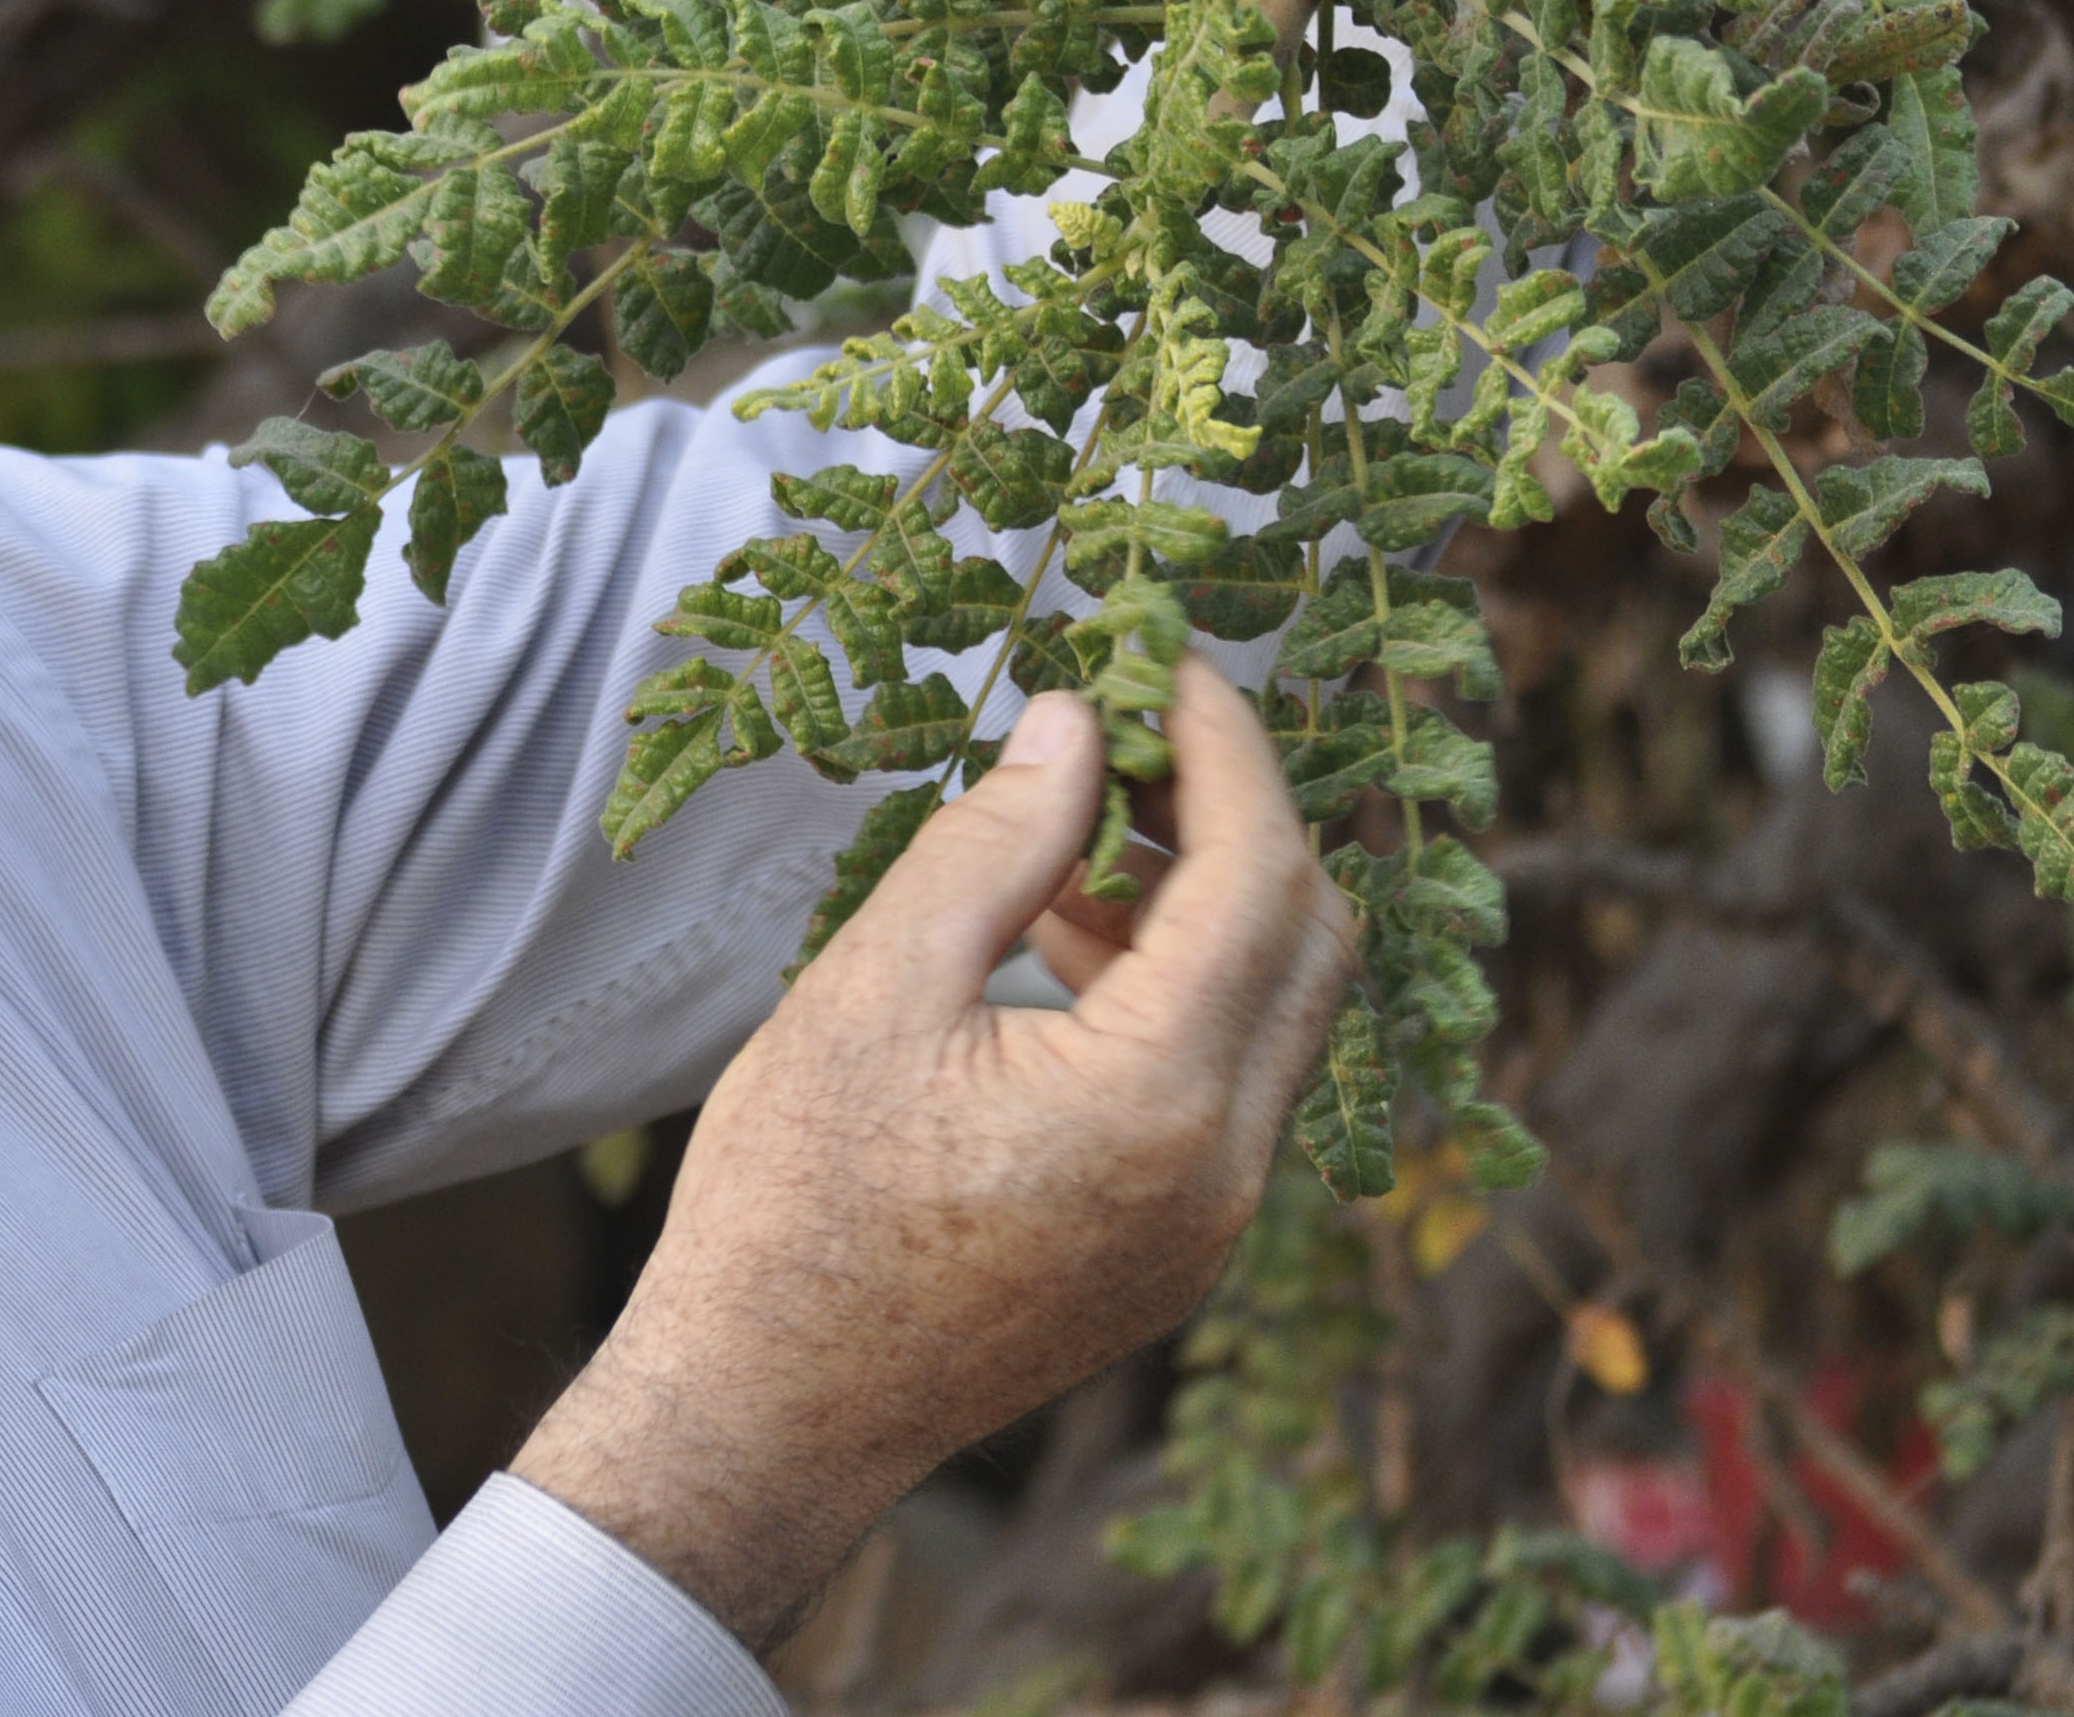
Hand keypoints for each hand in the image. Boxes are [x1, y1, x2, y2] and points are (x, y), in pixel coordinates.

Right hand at [507, 662, 1356, 1649]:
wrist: (765, 1413)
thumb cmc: (791, 1202)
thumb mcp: (874, 990)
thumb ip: (994, 844)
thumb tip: (1075, 723)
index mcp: (1157, 1099)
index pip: (1259, 872)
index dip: (1226, 745)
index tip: (1162, 660)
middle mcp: (1225, 1171)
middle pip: (1309, 941)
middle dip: (1236, 815)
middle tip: (1129, 735)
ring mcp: (1213, 1228)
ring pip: (1277, 1017)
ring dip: (1204, 905)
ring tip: (1065, 843)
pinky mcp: (1178, 1256)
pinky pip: (1229, 1090)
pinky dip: (1178, 995)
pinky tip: (1059, 953)